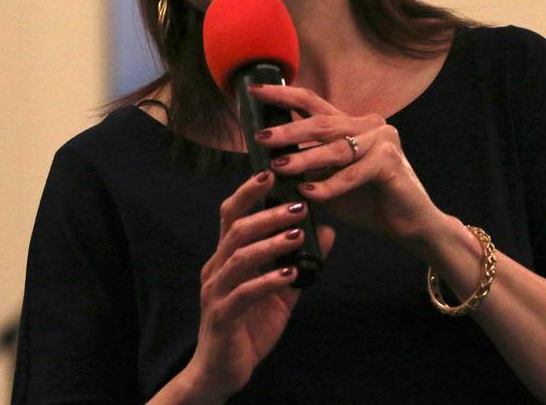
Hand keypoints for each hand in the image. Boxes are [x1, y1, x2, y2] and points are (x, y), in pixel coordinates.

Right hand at [184, 170, 335, 400]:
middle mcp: (216, 268)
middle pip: (236, 229)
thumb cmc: (248, 326)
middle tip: (298, 204)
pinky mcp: (223, 317)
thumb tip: (328, 230)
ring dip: (270, 242)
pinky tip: (291, 274)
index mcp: (226, 257)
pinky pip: (244, 293)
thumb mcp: (282, 291)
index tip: (272, 173)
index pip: (232, 214)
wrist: (220, 371)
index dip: (248, 191)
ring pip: (239, 257)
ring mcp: (216, 292)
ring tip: (298, 234)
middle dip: (267, 213)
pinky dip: (268, 281)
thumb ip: (300, 261)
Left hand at [248, 84, 444, 248]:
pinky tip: (309, 192)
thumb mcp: (327, 182)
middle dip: (288, 129)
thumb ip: (306, 168)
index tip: (254, 90)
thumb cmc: (366, 203)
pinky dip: (329, 185)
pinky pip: (353, 173)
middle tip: (260, 137)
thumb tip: (266, 162)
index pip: (312, 102)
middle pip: (321, 122)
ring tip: (278, 167)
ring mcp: (382, 140)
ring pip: (335, 148)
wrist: (409, 225)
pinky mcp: (390, 161)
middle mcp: (368, 125)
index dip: (283, 94)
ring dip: (304, 158)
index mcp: (351, 124)